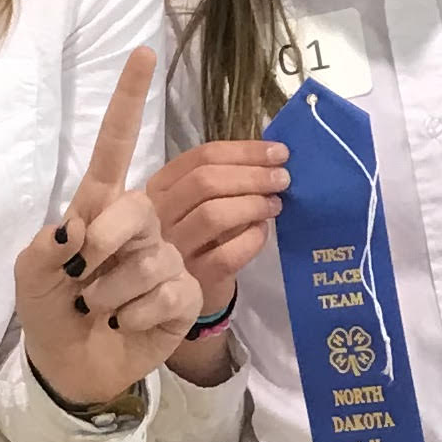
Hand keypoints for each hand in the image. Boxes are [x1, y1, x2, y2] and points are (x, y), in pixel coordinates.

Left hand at [14, 48, 196, 409]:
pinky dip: (136, 316)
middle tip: (80, 280)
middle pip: (135, 208)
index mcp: (99, 208)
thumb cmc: (49, 310)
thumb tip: (80, 230)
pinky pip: (166, 292)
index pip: (115, 148)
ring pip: (148, 260)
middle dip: (105, 243)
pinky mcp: (184, 293)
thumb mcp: (30, 277)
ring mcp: (166, 257)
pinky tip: (128, 324)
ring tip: (100, 310)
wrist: (71, 365)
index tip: (143, 53)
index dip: (128, 103)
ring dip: (111, 293)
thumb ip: (47, 249)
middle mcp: (139, 226)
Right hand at [150, 135, 290, 314]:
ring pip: (213, 215)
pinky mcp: (193, 278)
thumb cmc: (198, 235)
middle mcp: (158, 216)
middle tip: (283, 178)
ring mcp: (172, 249)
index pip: (201, 157)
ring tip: (275, 204)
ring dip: (253, 204)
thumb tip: (272, 157)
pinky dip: (252, 239)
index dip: (245, 151)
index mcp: (159, 186)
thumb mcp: (199, 202)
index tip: (279, 152)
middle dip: (252, 175)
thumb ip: (226, 177)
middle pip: (205, 182)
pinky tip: (262, 232)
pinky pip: (227, 254)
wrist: (186, 290)